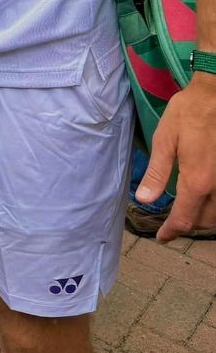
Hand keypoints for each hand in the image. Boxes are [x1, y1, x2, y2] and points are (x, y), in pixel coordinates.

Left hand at [135, 72, 215, 239]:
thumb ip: (156, 173)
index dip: (171, 232)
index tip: (161, 238)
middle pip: (204, 222)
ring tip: (186, 212)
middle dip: (187, 226)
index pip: (184, 220)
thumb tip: (144, 200)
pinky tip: (204, 197)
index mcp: (197, 182)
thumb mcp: (164, 140)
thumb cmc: (188, 114)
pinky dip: (214, 206)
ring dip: (203, 218)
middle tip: (170, 223)